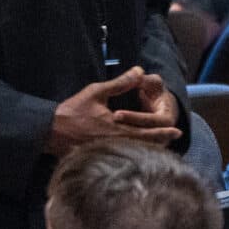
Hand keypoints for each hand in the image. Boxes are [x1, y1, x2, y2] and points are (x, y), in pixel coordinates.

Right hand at [49, 67, 181, 153]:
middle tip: (175, 137)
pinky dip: (135, 151)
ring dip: (150, 147)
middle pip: (145, 146)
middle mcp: (116, 143)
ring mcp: (109, 152)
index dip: (163, 132)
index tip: (177, 130)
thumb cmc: (74, 111)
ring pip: (135, 152)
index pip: (147, 133)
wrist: (51, 131)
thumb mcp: (97, 92)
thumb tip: (139, 72)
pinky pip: (123, 155)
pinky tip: (139, 148)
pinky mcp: (101, 156)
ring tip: (163, 143)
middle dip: (161, 141)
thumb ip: (120, 83)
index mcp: (118, 129)